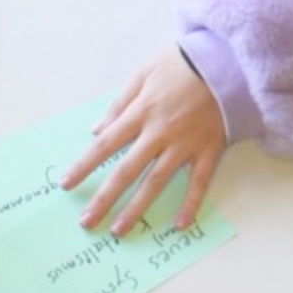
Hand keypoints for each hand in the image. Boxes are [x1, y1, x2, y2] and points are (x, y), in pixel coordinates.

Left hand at [61, 49, 225, 235]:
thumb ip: (119, 103)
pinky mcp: (208, 150)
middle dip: (104, 199)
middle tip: (86, 222)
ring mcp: (184, 145)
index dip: (84, 166)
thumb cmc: (182, 65)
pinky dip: (190, 204)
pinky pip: (198, 182)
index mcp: (141, 113)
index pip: (105, 145)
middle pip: (126, 172)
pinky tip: (179, 225)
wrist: (225, 62)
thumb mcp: (143, 73)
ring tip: (118, 230)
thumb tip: (96, 130)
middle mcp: (159, 133)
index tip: (66, 184)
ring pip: (156, 182)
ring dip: (136, 209)